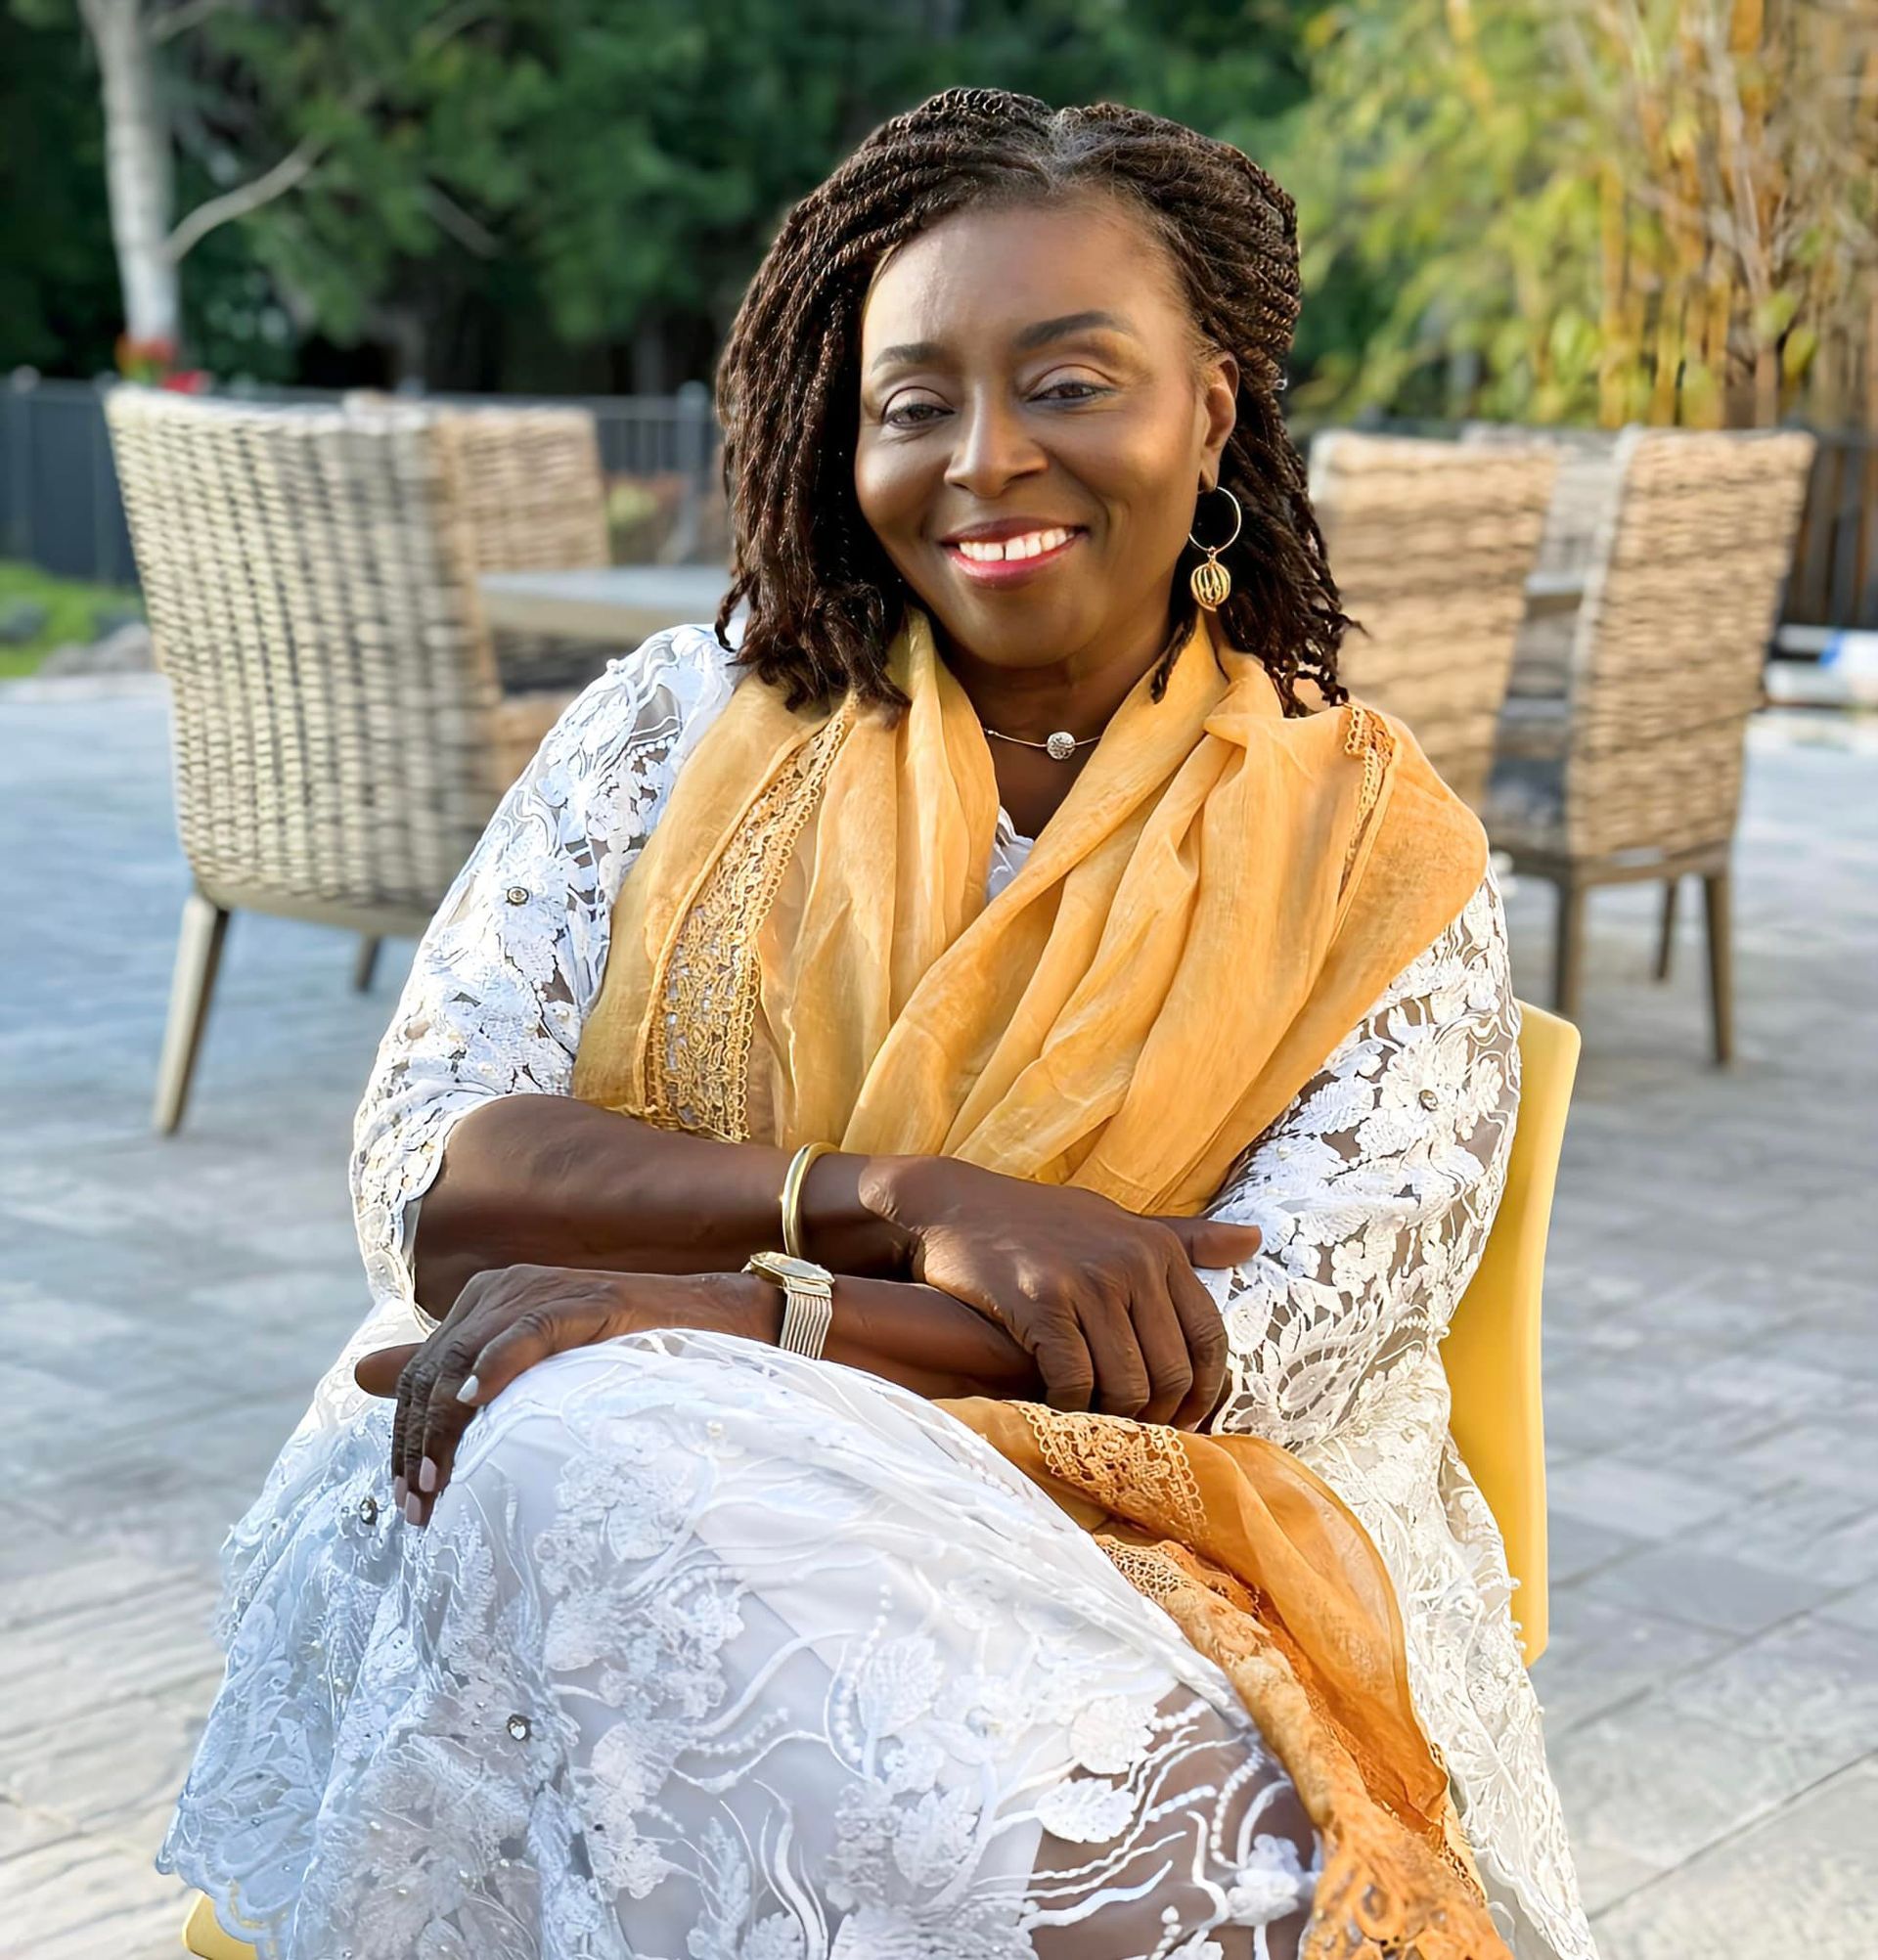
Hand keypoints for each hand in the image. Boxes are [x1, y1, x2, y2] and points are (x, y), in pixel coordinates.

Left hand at [354, 1264, 746, 1524]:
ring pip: (466, 1357)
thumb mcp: (528, 1368)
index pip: (422, 1374)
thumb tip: (360, 1374)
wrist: (710, 1323)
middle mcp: (503, 1287)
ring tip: (437, 1483)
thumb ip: (450, 1371)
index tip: (407, 1505)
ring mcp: (542, 1289)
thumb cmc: (624, 1352)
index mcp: (484, 1300)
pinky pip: (524, 1331)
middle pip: (434, 1370)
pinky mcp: (582, 1301)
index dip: (406, 1439)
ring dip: (444, 1426)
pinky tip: (474, 1401)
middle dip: (418, 1445)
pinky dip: (494, 1366)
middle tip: (419, 1510)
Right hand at [857, 1157, 1259, 1427]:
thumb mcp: (1117, 1221)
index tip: (1178, 1419)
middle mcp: (1131, 1262)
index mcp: (1158, 1248)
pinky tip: (1053, 1403)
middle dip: (1155, 1415)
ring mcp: (1087, 1281)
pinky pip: (1074, 1381)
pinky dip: (1067, 1405)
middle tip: (1131, 1432)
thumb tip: (1255, 1241)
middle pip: (1170, 1372)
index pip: (1210, 1340)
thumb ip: (1185, 1239)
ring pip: (1126, 1385)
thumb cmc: (1040, 1222)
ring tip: (1093, 1423)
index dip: (1201, 1392)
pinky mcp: (1041, 1301)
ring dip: (1110, 1417)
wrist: (953, 1206)